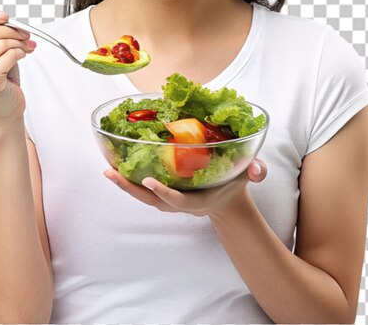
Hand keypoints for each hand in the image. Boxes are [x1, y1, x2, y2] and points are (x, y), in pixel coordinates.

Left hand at [103, 159, 267, 216]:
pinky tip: (116, 166)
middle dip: (131, 190)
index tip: (149, 181)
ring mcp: (170, 199)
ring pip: (143, 196)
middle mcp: (179, 202)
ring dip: (125, 185)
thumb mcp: (247, 176)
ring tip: (107, 171)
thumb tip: (259, 169)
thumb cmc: (234, 185)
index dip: (163, 193)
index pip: (178, 201)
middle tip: (112, 174)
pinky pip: (144, 188)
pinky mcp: (164, 192)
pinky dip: (129, 180)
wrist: (226, 199)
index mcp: (198, 201)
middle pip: (151, 200)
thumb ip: (255, 172)